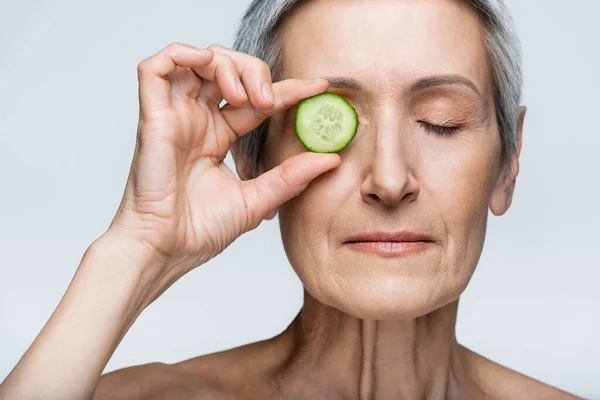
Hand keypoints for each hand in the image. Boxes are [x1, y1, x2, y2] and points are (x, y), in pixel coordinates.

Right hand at [108, 42, 339, 280]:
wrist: (167, 251)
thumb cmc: (200, 230)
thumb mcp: (257, 199)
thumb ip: (291, 177)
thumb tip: (331, 159)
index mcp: (218, 137)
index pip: (256, 101)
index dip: (288, 89)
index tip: (320, 88)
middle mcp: (197, 121)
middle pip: (227, 69)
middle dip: (255, 72)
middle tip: (269, 101)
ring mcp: (174, 116)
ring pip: (198, 60)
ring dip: (227, 64)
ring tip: (245, 96)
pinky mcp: (151, 116)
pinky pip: (155, 68)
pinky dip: (183, 54)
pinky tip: (208, 66)